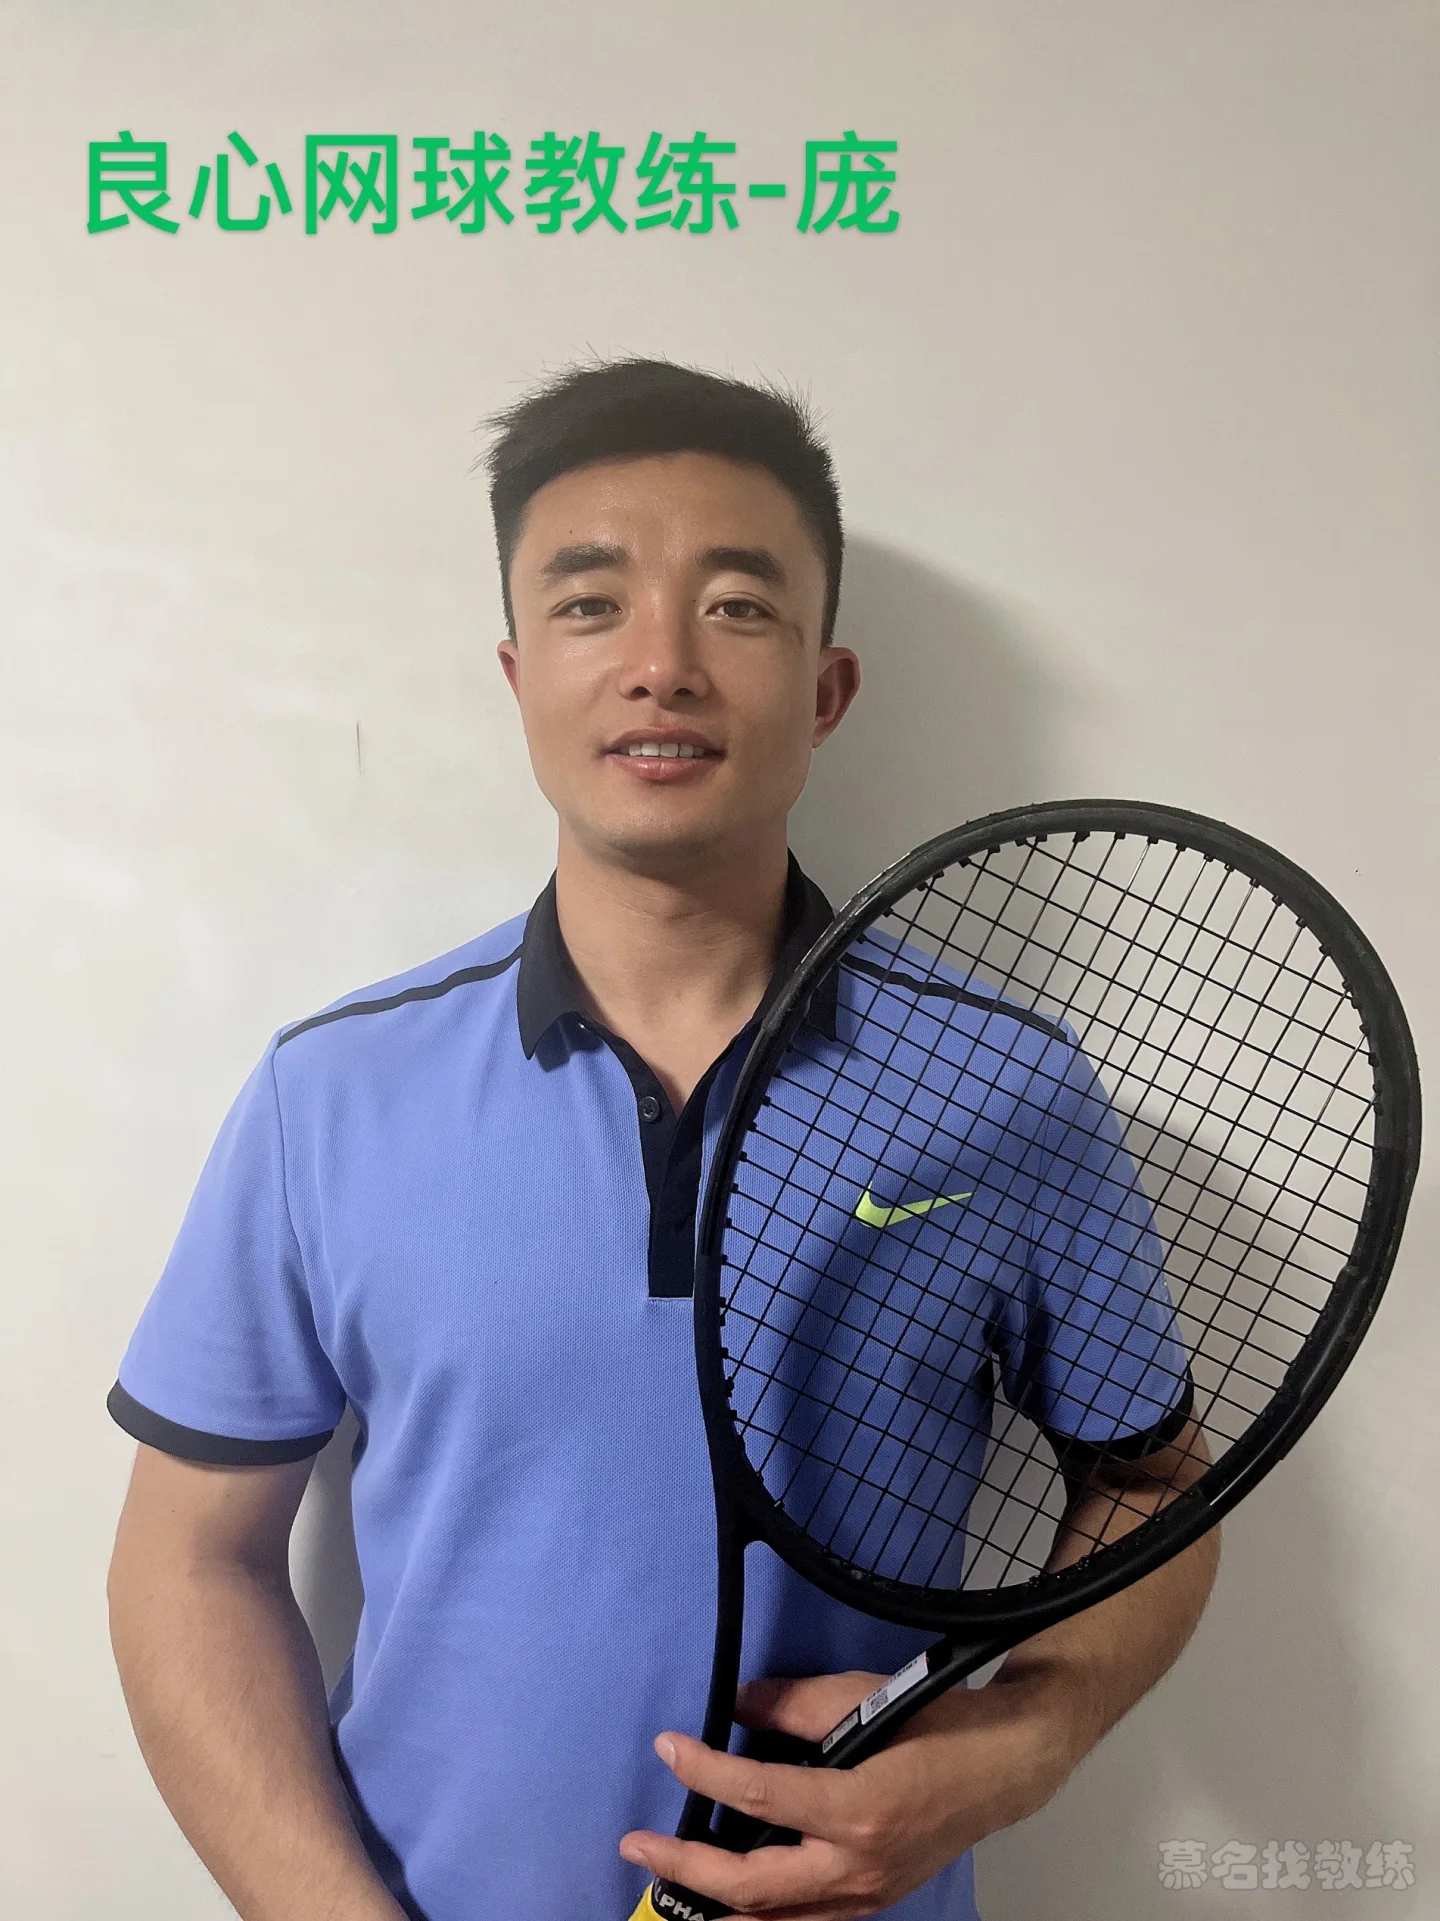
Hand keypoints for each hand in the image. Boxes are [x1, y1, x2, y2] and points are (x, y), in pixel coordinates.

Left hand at [618, 1665, 1079, 1919]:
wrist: (1004, 1767)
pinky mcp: (871, 1902)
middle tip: (635, 1846)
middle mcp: (857, 1868)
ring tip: (667, 1876)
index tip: (667, 1748)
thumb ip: (792, 1706)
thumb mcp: (861, 1696)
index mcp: (857, 1810)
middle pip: (751, 1888)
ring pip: (772, 1919)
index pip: (759, 1797)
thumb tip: (735, 1706)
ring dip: (713, 1902)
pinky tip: (727, 1893)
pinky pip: (802, 1919)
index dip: (704, 1773)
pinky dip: (757, 1909)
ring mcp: (865, 1896)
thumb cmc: (937, 1723)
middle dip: (685, 1869)